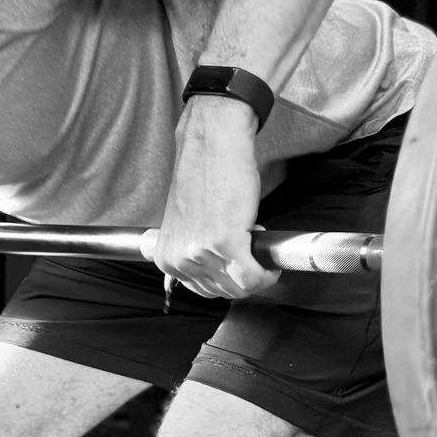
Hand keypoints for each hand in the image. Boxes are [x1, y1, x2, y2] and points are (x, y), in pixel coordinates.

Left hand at [153, 100, 275, 299]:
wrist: (213, 144)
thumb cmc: (204, 177)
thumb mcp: (188, 225)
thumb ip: (195, 252)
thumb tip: (217, 274)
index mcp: (166, 258)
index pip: (204, 290)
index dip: (228, 278)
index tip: (240, 262)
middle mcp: (179, 260)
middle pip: (223, 292)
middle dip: (245, 276)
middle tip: (251, 251)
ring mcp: (201, 254)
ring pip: (240, 287)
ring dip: (257, 272)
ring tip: (255, 245)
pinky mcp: (226, 244)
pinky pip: (254, 277)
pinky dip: (267, 274)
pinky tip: (270, 262)